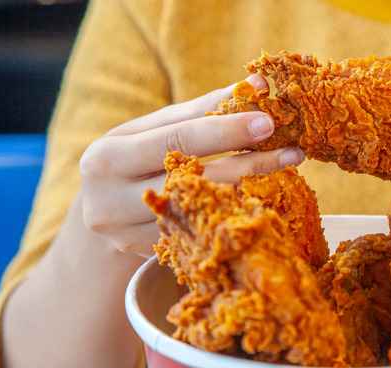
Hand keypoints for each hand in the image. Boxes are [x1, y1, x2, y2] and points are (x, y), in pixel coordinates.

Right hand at [78, 74, 304, 256]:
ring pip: (205, 213)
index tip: (267, 121)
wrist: (98, 214)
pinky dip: (237, 215)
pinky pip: (204, 235)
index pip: (176, 140)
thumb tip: (257, 86)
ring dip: (251, 191)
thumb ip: (203, 109)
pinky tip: (266, 201)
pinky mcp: (152, 259)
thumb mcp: (154, 130)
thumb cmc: (132, 159)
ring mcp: (130, 238)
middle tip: (292, 150)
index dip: (224, 131)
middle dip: (250, 163)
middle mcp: (111, 203)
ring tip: (287, 172)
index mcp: (107, 158)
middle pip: (196, 180)